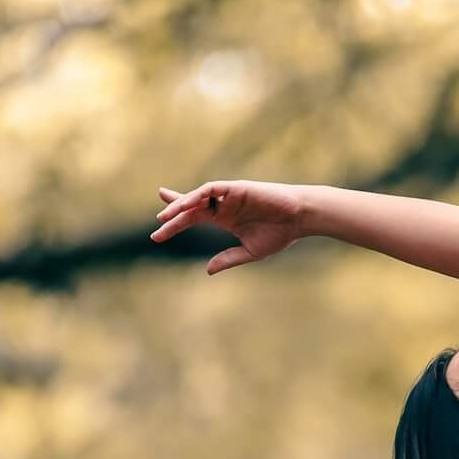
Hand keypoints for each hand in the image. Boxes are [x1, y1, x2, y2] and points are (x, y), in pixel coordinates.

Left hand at [149, 179, 310, 273]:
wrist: (300, 219)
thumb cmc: (280, 233)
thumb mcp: (250, 252)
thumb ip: (228, 259)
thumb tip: (207, 270)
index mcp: (225, 218)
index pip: (194, 215)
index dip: (176, 220)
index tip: (158, 229)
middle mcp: (223, 205)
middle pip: (191, 206)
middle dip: (173, 213)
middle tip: (158, 224)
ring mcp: (229, 195)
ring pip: (197, 197)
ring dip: (181, 205)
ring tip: (166, 217)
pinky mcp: (236, 188)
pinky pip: (211, 189)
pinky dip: (197, 195)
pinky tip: (185, 204)